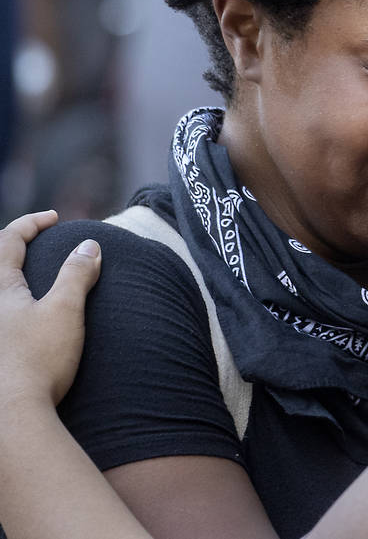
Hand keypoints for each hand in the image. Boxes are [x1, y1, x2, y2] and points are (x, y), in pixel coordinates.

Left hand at [0, 211, 100, 405]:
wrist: (11, 418)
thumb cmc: (37, 361)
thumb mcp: (65, 311)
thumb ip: (77, 274)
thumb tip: (88, 245)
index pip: (8, 240)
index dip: (31, 223)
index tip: (54, 218)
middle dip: (14, 246)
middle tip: (36, 240)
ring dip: (11, 277)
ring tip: (32, 276)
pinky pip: (3, 316)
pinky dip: (11, 304)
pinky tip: (25, 317)